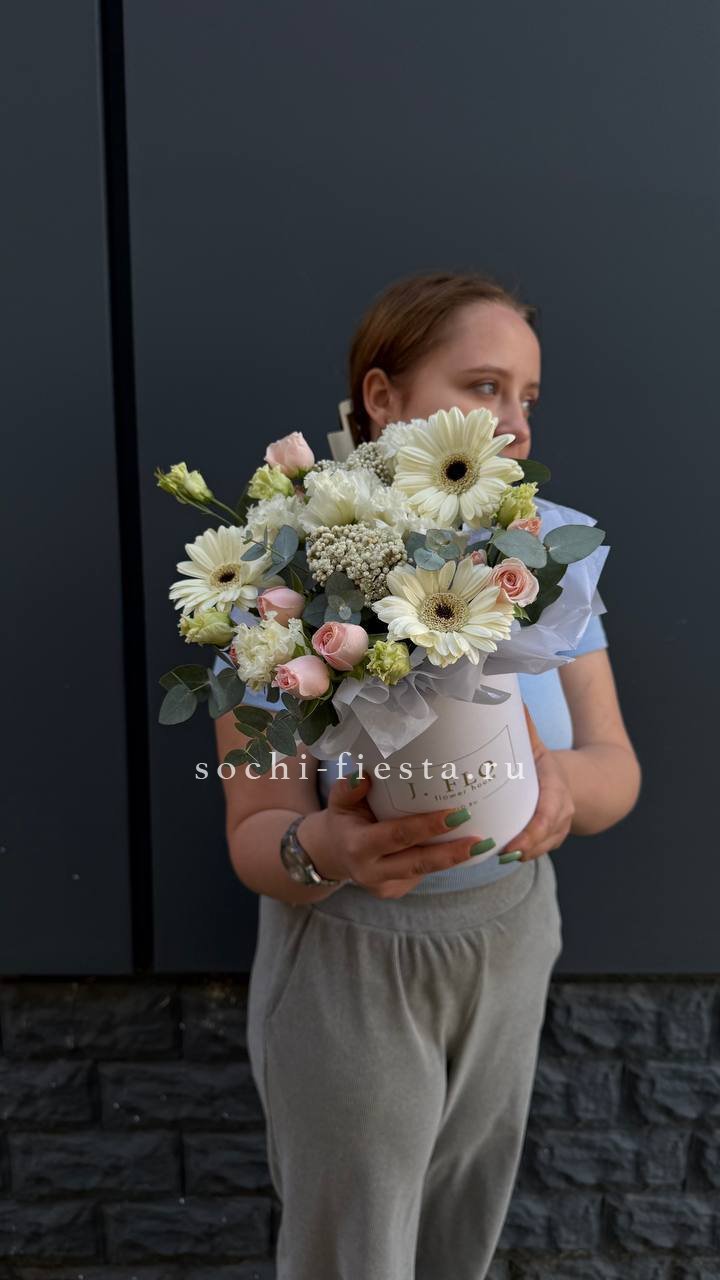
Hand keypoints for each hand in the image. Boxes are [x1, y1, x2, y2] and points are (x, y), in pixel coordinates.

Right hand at [296, 772, 496, 898]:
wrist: (332, 853)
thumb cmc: (344, 819)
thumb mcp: (339, 801)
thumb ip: (348, 788)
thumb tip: (365, 775)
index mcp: (357, 846)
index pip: (397, 836)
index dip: (427, 827)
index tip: (455, 814)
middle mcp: (370, 871)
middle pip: (418, 862)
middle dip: (451, 852)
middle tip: (481, 839)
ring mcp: (384, 886)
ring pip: (424, 871)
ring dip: (453, 858)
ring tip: (483, 844)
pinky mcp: (394, 891)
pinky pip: (421, 874)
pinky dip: (441, 860)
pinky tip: (460, 847)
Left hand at [499, 705, 574, 862]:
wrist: (582, 784)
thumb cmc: (549, 766)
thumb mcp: (538, 747)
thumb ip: (525, 728)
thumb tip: (510, 699)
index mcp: (556, 789)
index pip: (547, 815)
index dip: (532, 833)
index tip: (513, 845)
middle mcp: (561, 812)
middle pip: (543, 837)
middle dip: (523, 848)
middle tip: (498, 852)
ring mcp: (558, 829)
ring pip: (540, 848)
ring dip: (520, 854)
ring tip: (495, 855)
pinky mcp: (550, 840)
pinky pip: (537, 851)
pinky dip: (521, 854)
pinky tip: (498, 856)